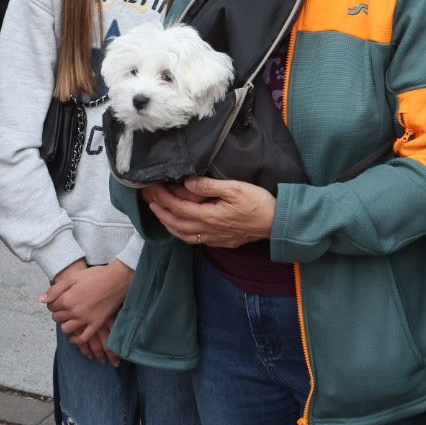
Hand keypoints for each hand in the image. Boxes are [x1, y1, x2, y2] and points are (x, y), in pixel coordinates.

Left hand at [42, 259, 133, 363]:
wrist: (117, 279)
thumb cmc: (95, 276)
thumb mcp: (73, 278)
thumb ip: (56, 290)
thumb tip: (42, 300)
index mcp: (67, 299)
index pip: (51, 307)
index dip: (53, 303)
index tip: (58, 300)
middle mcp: (74, 312)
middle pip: (57, 318)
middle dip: (58, 313)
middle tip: (64, 307)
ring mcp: (85, 320)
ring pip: (66, 329)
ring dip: (65, 324)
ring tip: (69, 318)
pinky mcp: (96, 324)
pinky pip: (83, 338)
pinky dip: (76, 340)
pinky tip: (74, 338)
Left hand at [142, 176, 275, 247]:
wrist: (276, 223)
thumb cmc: (258, 203)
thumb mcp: (234, 188)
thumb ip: (209, 186)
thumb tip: (188, 182)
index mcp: (209, 216)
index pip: (178, 207)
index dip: (163, 198)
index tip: (153, 189)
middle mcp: (208, 230)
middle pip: (176, 223)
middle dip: (160, 212)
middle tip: (149, 201)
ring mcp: (214, 238)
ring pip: (183, 235)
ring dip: (169, 224)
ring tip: (159, 214)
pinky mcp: (221, 242)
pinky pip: (195, 240)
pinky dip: (182, 233)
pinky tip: (182, 228)